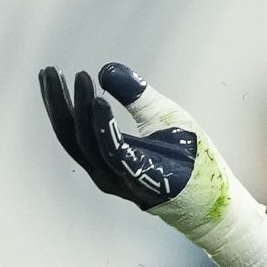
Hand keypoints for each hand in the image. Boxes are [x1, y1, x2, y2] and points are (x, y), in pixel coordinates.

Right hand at [37, 62, 266, 266]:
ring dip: (80, 109)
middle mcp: (106, 172)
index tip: (49, 73)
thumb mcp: (161, 114)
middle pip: (70, 136)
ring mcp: (120, 179)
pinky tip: (99, 101)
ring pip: (88, 143)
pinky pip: (114, 154)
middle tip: (49, 73)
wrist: (217, 197)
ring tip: (79, 78)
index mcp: (106, 157)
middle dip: (57, 103)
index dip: (57, 101)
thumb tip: (107, 68)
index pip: (71, 128)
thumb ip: (135, 94)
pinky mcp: (140, 181)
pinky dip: (103, 128)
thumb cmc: (190, 159)